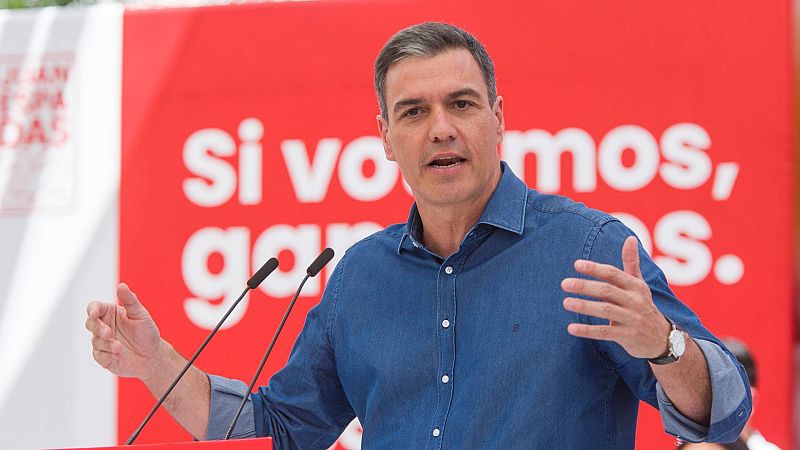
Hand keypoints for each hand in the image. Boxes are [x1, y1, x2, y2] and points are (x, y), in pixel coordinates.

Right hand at [85, 283, 162, 379]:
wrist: (152, 356)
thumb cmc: (146, 332)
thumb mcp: (140, 314)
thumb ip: (130, 300)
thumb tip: (121, 285)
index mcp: (110, 313)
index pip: (95, 308)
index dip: (92, 310)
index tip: (94, 313)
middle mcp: (103, 326)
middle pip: (90, 323)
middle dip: (97, 328)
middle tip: (108, 333)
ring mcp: (102, 342)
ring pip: (95, 341)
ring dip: (106, 344)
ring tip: (119, 347)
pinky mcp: (103, 357)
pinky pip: (98, 355)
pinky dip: (107, 355)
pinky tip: (117, 355)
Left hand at [561, 236, 670, 358]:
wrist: (662, 339)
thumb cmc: (643, 306)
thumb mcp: (639, 285)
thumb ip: (631, 263)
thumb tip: (630, 238)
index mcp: (635, 286)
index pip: (613, 274)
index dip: (595, 269)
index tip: (576, 264)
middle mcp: (635, 301)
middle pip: (607, 290)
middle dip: (585, 286)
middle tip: (564, 283)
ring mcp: (632, 319)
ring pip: (606, 310)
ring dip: (584, 306)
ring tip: (565, 302)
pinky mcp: (628, 336)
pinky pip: (605, 332)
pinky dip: (588, 330)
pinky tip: (571, 328)